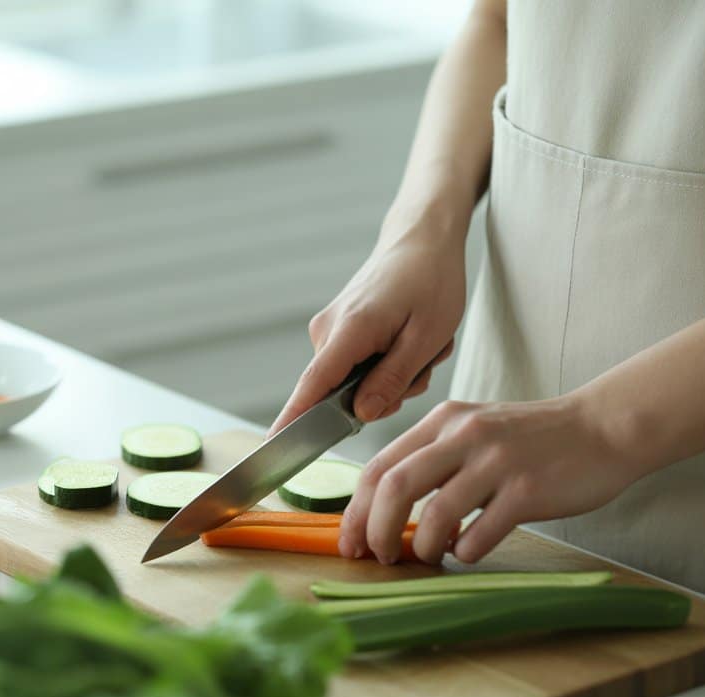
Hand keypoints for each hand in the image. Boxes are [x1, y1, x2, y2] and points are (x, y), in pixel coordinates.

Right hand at [269, 229, 465, 435]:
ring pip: (354, 382)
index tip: (273, 449)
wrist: (422, 239)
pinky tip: (408, 339)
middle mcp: (327, 331)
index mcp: (349, 331)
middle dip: (388, 391)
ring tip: (420, 344)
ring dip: (393, 374)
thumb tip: (360, 414)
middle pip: (342, 393)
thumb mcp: (427, 337)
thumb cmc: (431, 280)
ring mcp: (329, 330)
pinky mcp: (337, 331)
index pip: (312, 387)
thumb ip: (392, 380)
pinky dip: (387, 362)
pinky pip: (357, 366)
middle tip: (424, 362)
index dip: (293, 421)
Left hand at [338, 396, 639, 564]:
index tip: (348, 541)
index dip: (355, 509)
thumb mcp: (472, 431)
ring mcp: (496, 462)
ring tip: (427, 557)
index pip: (378, 466)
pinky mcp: (528, 490)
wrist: (602, 427)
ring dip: (422, 547)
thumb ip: (432, 459)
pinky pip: (480, 533)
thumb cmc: (532, 439)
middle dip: (376, 530)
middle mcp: (463, 437)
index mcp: (441, 422)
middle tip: (377, 556)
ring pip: (435, 514)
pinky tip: (467, 551)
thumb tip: (386, 510)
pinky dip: (464, 550)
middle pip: (394, 486)